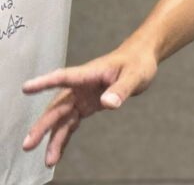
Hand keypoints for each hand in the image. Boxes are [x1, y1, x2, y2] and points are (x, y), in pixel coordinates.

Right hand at [22, 46, 156, 166]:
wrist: (139, 61)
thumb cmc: (137, 64)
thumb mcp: (134, 75)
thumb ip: (121, 89)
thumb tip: (107, 104)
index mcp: (89, 74)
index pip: (64, 77)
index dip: (45, 82)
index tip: (26, 88)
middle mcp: (80, 86)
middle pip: (57, 106)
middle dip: (42, 125)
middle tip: (28, 144)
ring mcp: (81, 97)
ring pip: (62, 119)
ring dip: (53, 138)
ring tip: (48, 161)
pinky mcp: (86, 105)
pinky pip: (71, 123)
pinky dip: (64, 137)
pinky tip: (56, 154)